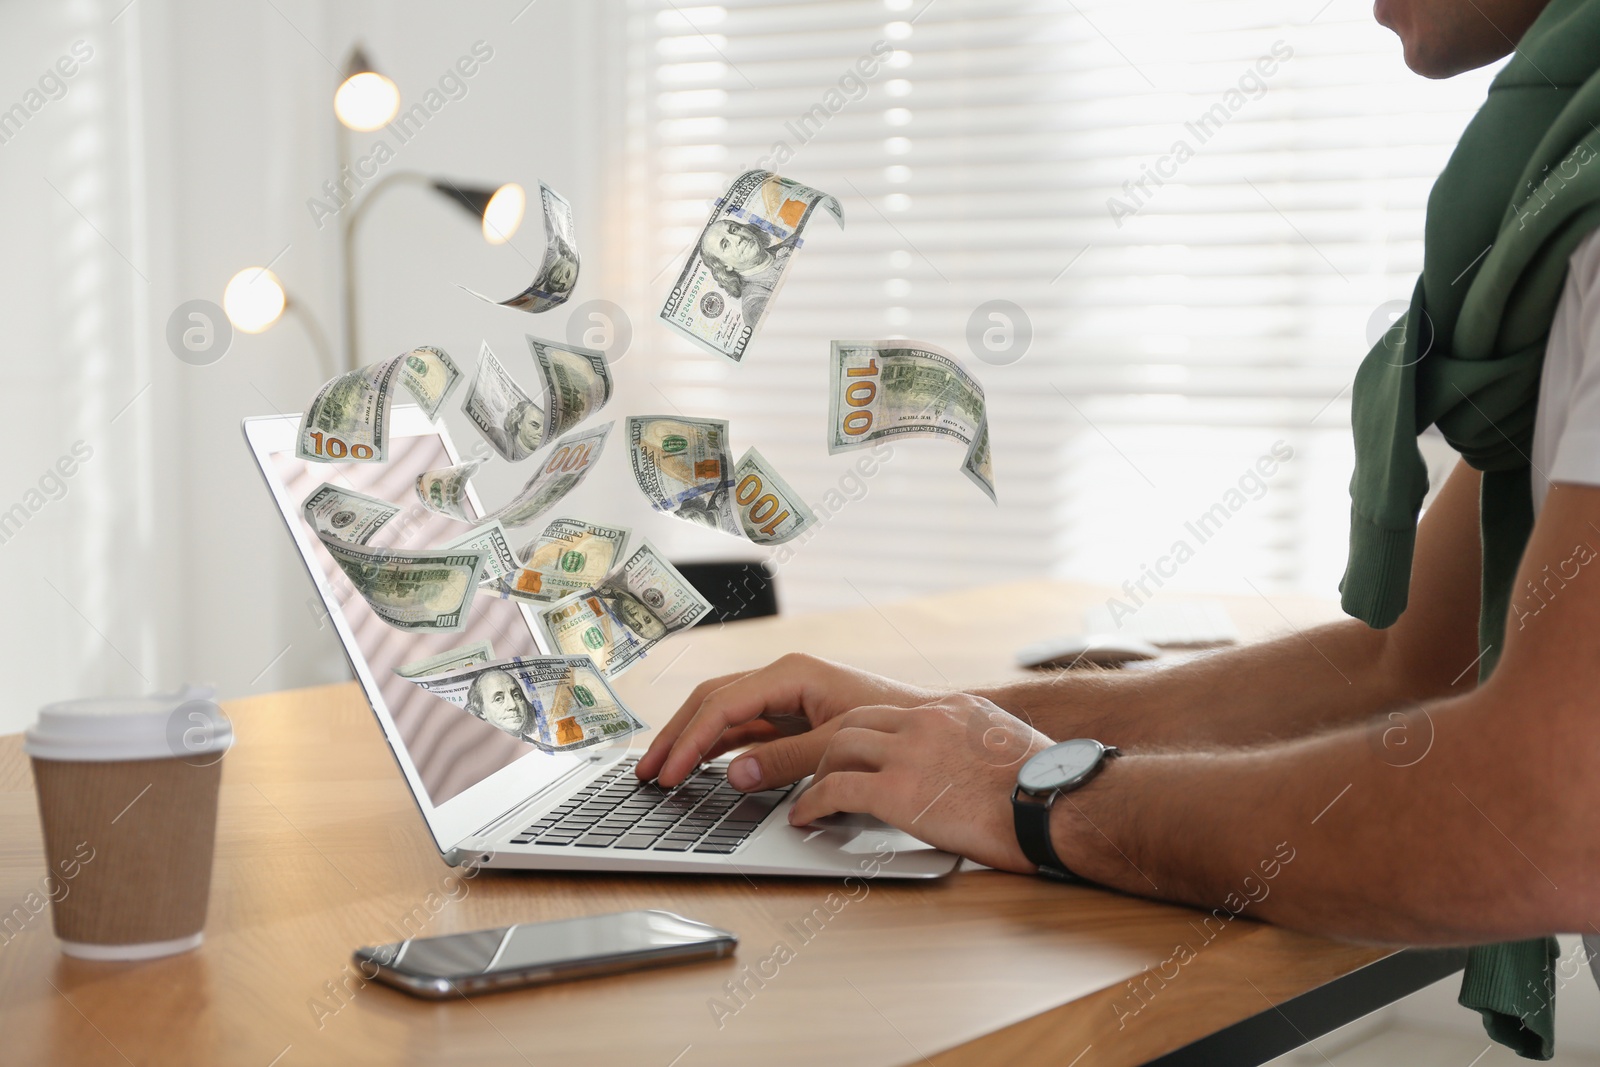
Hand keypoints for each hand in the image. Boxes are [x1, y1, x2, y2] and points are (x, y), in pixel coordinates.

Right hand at [635, 653, 939, 787]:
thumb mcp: (839, 742)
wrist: (929, 724)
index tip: (670, 772)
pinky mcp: (790, 718)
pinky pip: (742, 730)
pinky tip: (697, 768)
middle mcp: (781, 679)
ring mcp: (784, 698)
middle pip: (711, 702)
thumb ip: (786, 759)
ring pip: (722, 716)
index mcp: (790, 673)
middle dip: (677, 736)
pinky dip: (715, 748)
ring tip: (661, 772)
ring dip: (690, 742)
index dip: (691, 740)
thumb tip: (734, 775)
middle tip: (647, 772)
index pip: (723, 704)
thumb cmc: (894, 722)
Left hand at [787, 694, 1053, 873]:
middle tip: (816, 771)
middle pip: (854, 721)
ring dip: (816, 774)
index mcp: (954, 709)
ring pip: (837, 747)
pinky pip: (837, 789)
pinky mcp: (898, 789)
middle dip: (829, 748)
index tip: (852, 751)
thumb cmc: (1049, 789)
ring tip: (807, 798)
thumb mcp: (1011, 748)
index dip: (864, 733)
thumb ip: (982, 747)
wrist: (1059, 803)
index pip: (892, 712)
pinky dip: (813, 803)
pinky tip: (807, 819)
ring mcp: (910, 752)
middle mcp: (926, 720)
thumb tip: (981, 767)